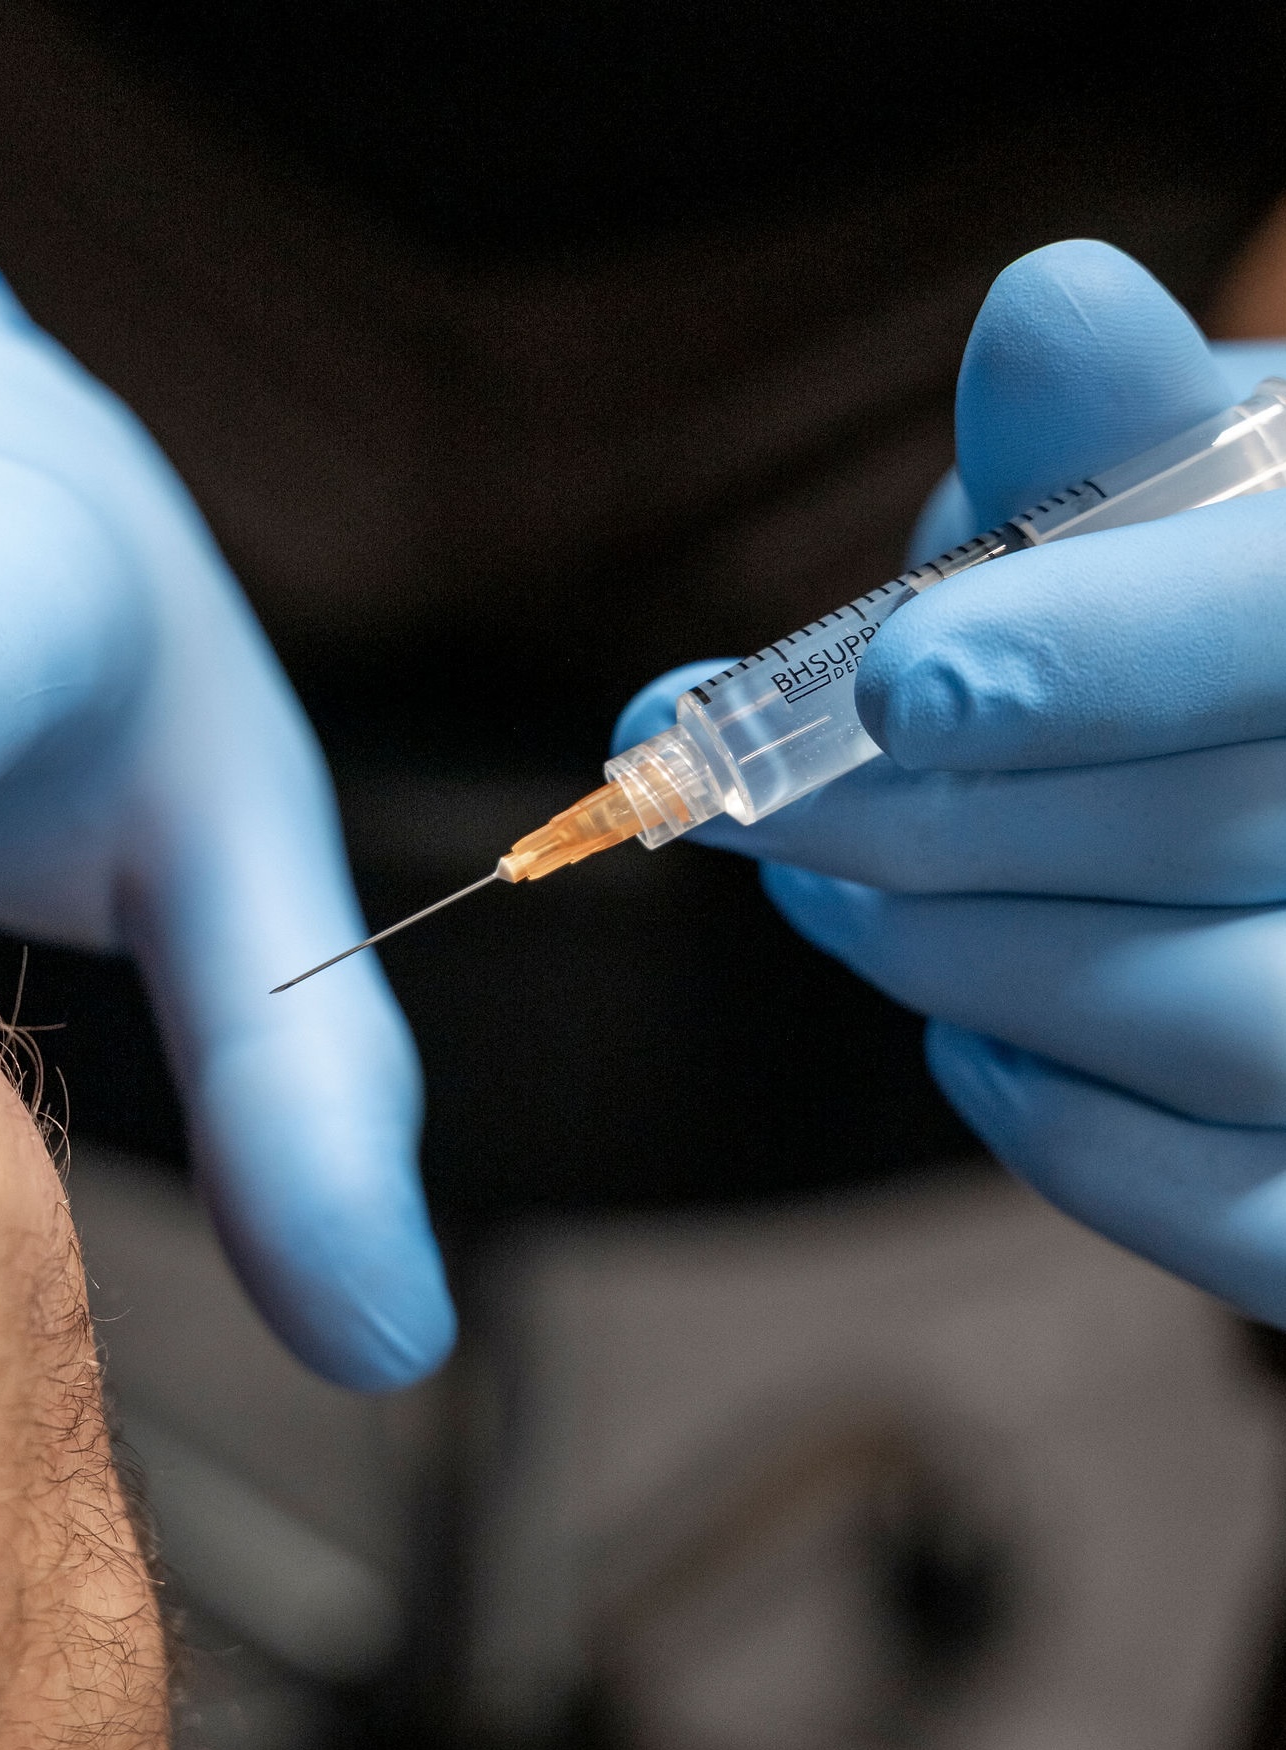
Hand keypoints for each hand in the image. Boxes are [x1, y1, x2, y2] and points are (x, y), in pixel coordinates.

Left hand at [615, 238, 1285, 1325]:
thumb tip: (1046, 301)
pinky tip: (971, 1037)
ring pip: (1202, 1020)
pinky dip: (1049, 1111)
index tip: (899, 680)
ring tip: (831, 897)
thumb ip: (1098, 436)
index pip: (1273, 627)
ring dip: (957, 954)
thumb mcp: (1165, 502)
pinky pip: (1224, 1206)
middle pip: (1201, 836)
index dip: (1101, 653)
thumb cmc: (1196, 629)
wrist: (1254, 772)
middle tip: (758, 808)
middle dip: (926, 823)